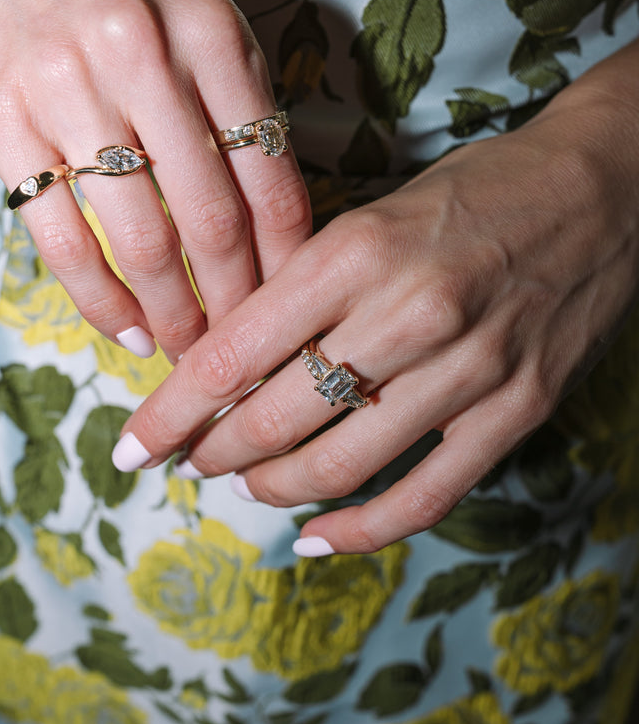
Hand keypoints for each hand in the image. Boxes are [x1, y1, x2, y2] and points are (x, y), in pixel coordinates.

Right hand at [0, 0, 309, 359]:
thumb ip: (233, 97)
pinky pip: (60, 236)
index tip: (292, 307)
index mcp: (209, 31)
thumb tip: (275, 216)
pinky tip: (123, 327)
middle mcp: (145, 56)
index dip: (287, 258)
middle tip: (242, 351)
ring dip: (171, 312)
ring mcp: (66, 85)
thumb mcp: (188, 9)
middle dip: (235, 302)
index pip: (271, 172)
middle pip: (212, 217)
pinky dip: (98, 298)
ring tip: (184, 349)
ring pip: (140, 237)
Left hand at [113, 46, 638, 550]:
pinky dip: (362, 529)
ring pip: (341, 465)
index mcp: (356, 251)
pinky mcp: (517, 410)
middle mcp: (409, 312)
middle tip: (191, 462)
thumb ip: (302, 284)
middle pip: (276, 419)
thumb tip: (226, 361)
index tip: (132, 448)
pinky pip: (426, 496)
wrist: (601, 188)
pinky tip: (318, 535)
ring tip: (247, 485)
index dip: (169, 415)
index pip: (232, 355)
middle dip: (214, 454)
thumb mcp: (372, 214)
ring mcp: (470, 368)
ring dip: (275, 489)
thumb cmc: (472, 193)